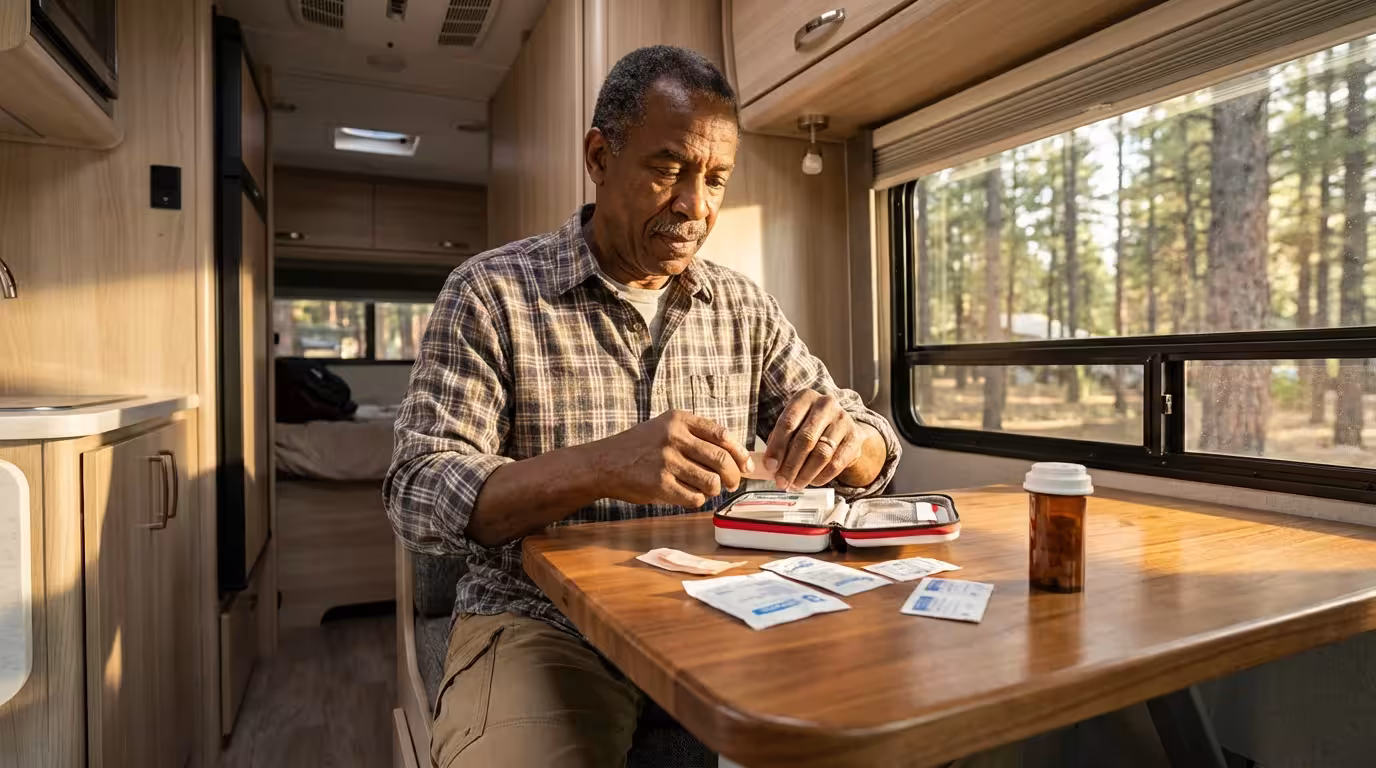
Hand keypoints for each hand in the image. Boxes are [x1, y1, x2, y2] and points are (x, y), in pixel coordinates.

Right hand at [598, 410, 752, 507]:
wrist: (604, 462)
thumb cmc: (640, 447)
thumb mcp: (666, 428)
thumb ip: (696, 436)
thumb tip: (736, 456)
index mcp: (679, 420)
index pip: (722, 435)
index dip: (739, 453)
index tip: (747, 465)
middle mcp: (674, 437)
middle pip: (722, 460)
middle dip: (734, 476)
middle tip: (733, 483)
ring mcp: (666, 461)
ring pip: (711, 482)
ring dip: (715, 490)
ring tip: (708, 489)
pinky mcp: (660, 485)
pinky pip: (694, 498)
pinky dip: (698, 500)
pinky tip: (689, 495)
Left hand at [764, 391, 866, 490]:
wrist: (841, 428)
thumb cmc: (808, 427)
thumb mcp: (792, 427)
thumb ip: (778, 441)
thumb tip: (768, 466)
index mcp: (805, 398)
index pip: (788, 422)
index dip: (777, 447)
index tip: (770, 466)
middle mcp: (826, 404)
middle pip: (806, 439)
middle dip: (791, 465)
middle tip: (781, 482)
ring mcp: (843, 420)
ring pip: (822, 453)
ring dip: (805, 474)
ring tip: (794, 485)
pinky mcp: (855, 437)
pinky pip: (837, 463)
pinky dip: (822, 476)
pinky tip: (812, 482)